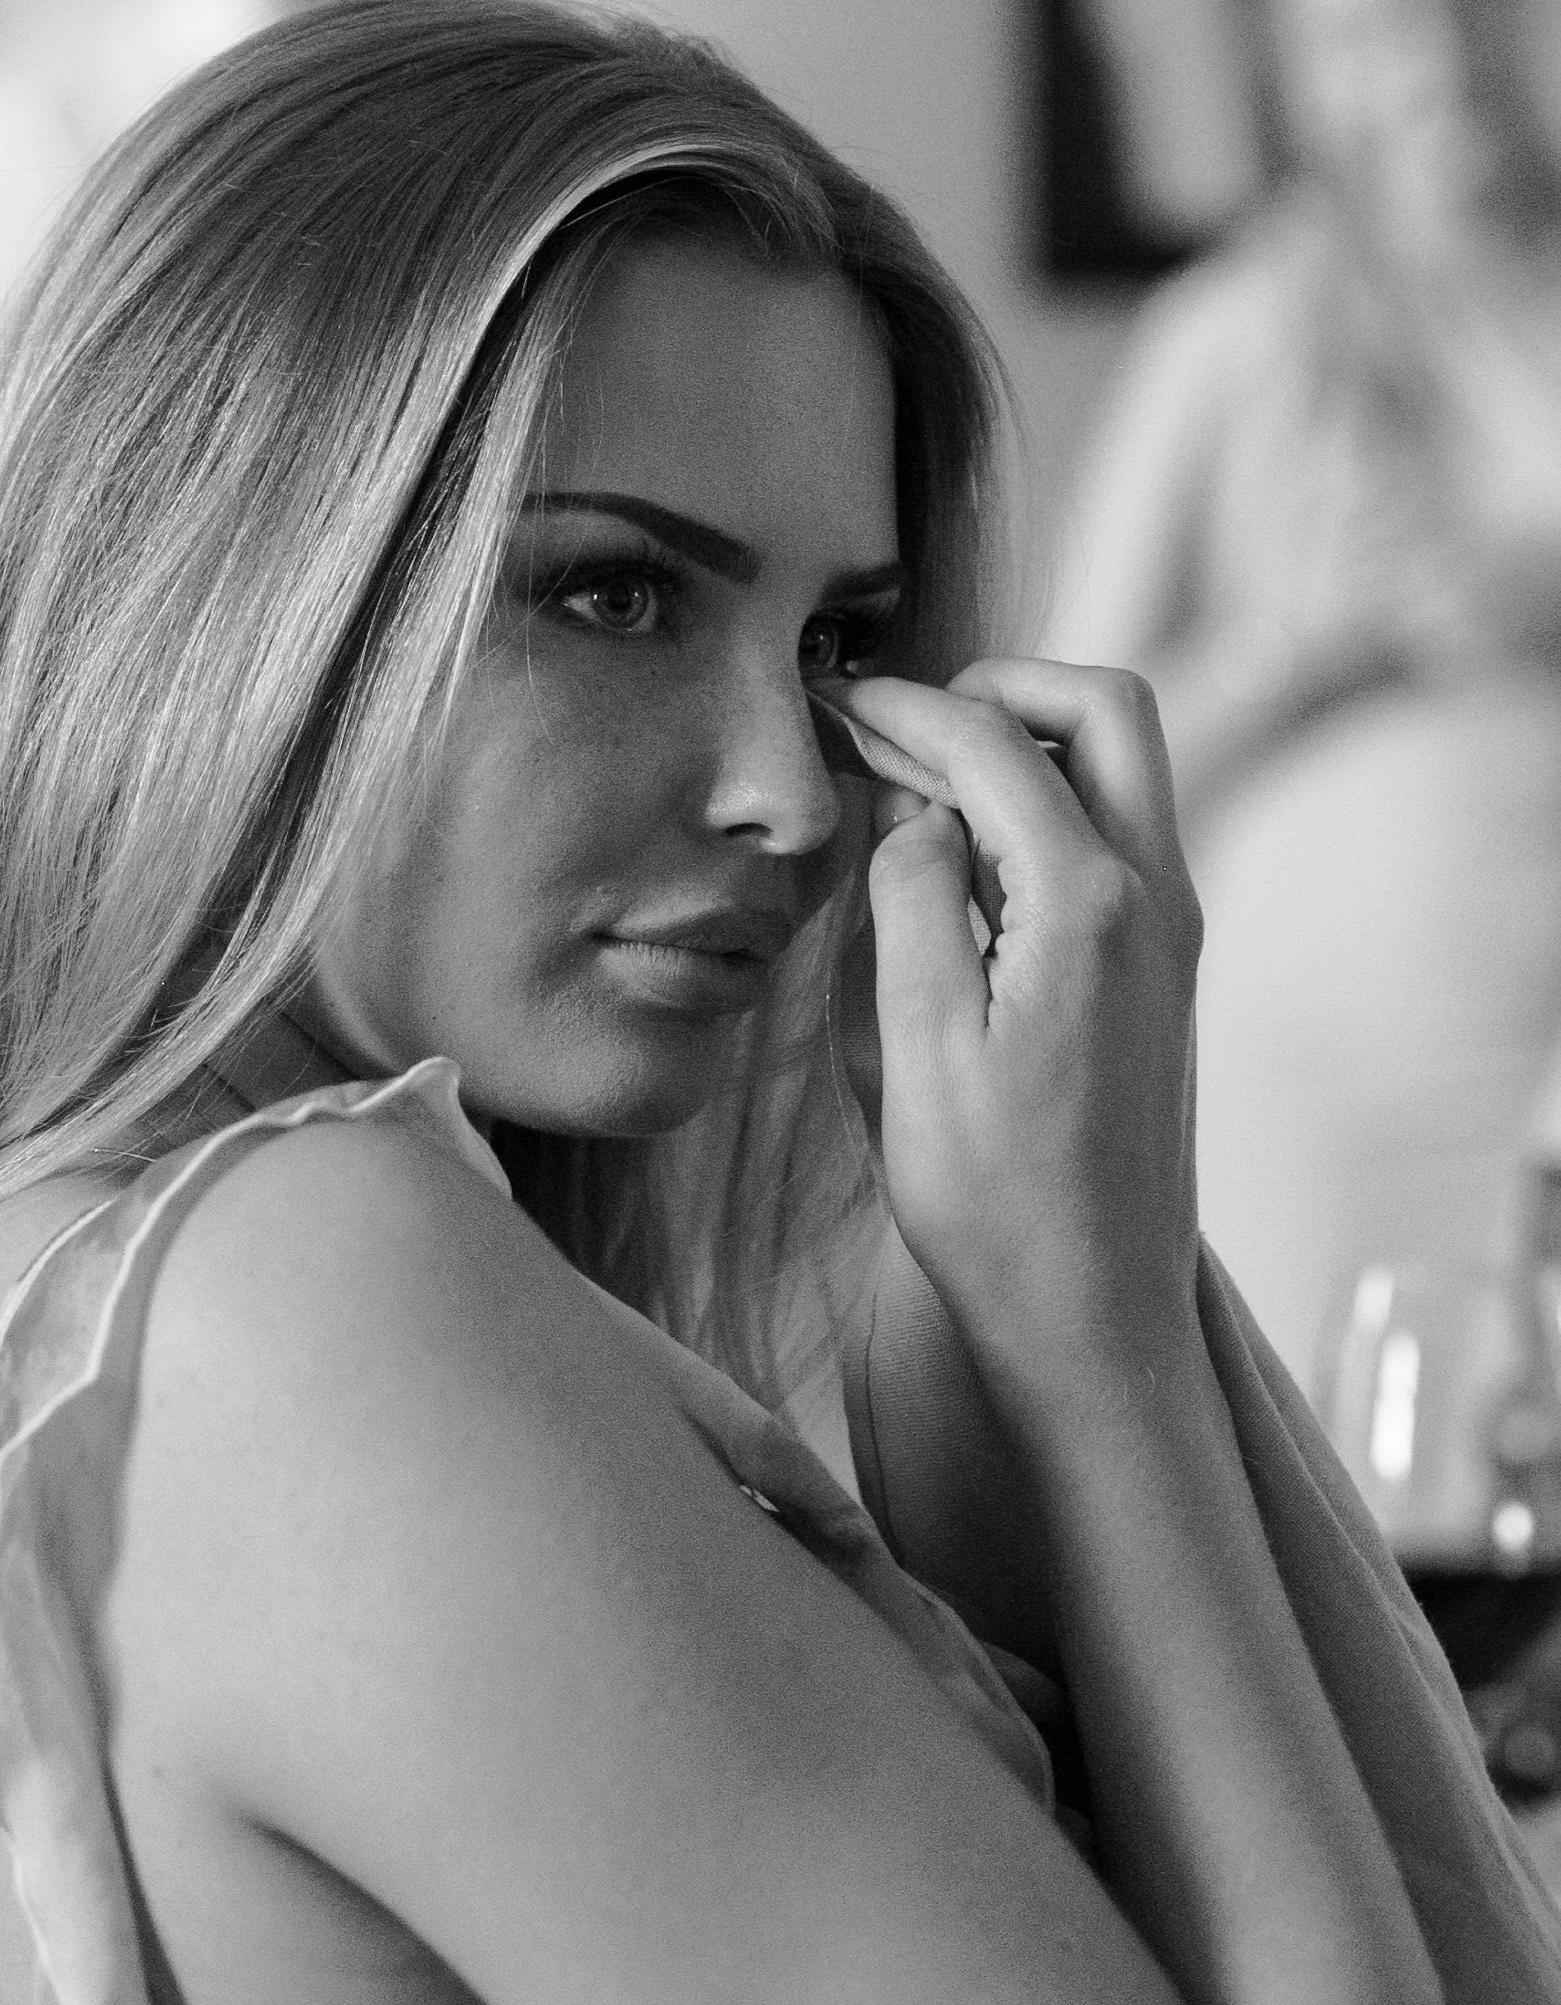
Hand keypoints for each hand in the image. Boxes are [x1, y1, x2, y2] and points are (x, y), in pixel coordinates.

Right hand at [833, 659, 1204, 1411]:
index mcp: (1088, 906)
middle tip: (901, 723)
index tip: (834, 704)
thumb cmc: (995, 1204)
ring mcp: (1171, 933)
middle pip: (1105, 709)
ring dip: (1024, 746)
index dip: (905, 708)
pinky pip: (1113, 836)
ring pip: (1119, 768)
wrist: (1093, 1316)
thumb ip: (911, 901)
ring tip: (914, 789)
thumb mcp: (913, 1048)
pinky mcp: (1161, 970)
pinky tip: (958, 862)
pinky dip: (1041, 810)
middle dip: (1001, 688)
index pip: (995, 745)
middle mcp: (1156, 899)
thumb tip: (915, 810)